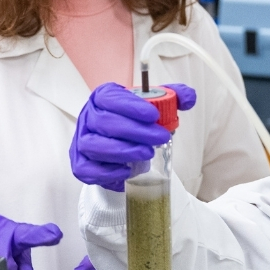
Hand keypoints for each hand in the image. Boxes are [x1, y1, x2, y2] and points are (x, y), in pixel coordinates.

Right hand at [70, 82, 196, 191]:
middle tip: (160, 138)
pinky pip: (86, 169)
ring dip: (123, 151)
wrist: (120, 146)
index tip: (154, 115)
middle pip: (105, 122)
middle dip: (135, 131)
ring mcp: (82, 140)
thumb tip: (188, 98)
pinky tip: (126, 171)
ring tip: (147, 154)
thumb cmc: (134, 122)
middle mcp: (89, 117)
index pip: (111, 98)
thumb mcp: (154, 106)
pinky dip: (106, 172)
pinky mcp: (80, 163)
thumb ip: (174, 97)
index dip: (131, 106)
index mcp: (103, 97)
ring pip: (94, 145)